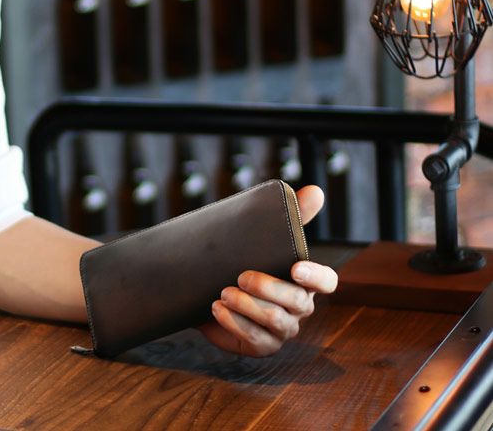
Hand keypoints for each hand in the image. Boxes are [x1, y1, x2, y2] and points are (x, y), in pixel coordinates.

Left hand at [199, 185, 338, 356]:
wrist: (209, 288)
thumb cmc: (245, 260)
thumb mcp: (266, 237)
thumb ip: (292, 216)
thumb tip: (315, 191)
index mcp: (305, 280)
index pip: (327, 281)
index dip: (316, 277)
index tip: (295, 267)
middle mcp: (299, 307)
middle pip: (296, 302)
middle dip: (268, 289)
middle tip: (241, 276)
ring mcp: (282, 329)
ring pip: (275, 321)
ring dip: (247, 306)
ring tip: (224, 293)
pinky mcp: (262, 345)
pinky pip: (254, 338)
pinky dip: (233, 322)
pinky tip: (217, 308)